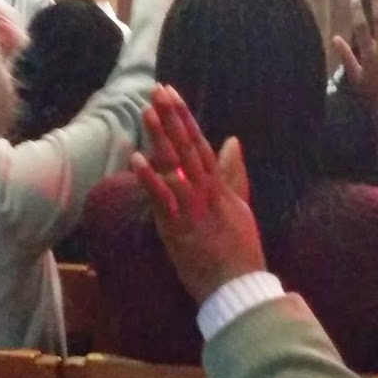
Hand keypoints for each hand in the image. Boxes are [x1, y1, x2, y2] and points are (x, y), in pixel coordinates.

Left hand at [131, 85, 265, 304]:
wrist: (240, 287)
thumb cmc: (240, 249)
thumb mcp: (240, 206)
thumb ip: (234, 173)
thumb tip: (232, 141)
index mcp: (219, 186)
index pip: (199, 143)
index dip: (185, 117)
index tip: (172, 93)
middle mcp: (207, 191)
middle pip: (187, 148)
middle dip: (172, 117)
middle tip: (158, 90)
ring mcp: (193, 208)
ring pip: (176, 166)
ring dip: (160, 139)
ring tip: (147, 112)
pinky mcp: (180, 228)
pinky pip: (164, 200)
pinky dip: (150, 179)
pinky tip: (136, 159)